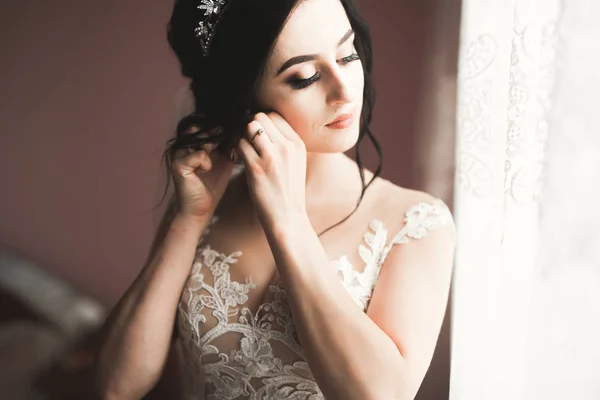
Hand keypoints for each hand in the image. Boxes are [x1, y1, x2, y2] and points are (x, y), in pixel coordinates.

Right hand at [171, 125, 235, 218]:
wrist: (203, 208)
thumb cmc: (212, 185)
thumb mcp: (225, 161)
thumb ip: (228, 145)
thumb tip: (240, 130)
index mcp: (193, 144)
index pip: (204, 125)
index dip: (218, 128)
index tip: (230, 133)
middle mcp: (183, 146)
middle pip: (199, 127)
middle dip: (215, 133)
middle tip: (224, 145)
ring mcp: (178, 155)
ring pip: (198, 137)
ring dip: (210, 144)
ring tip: (214, 155)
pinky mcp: (178, 166)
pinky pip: (198, 155)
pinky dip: (207, 162)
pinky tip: (206, 170)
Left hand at [234, 112, 307, 228]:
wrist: (287, 218)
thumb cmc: (287, 191)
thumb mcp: (296, 163)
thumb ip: (284, 143)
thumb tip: (263, 125)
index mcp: (298, 144)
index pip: (275, 115)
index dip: (262, 122)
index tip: (257, 135)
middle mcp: (287, 147)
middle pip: (260, 117)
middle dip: (250, 126)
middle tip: (248, 141)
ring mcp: (272, 156)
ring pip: (249, 128)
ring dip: (242, 136)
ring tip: (244, 150)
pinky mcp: (256, 168)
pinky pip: (239, 145)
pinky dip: (236, 149)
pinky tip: (239, 159)